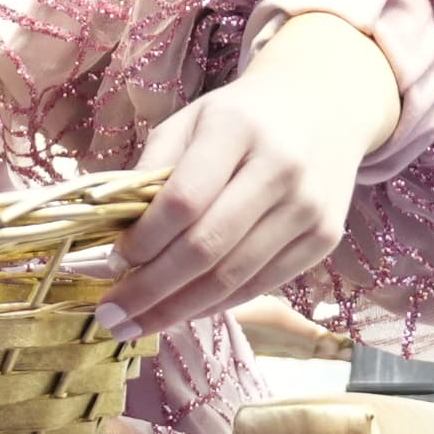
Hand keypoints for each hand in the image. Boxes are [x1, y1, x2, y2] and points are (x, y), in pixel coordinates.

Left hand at [111, 11, 405, 336]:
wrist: (323, 107)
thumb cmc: (239, 119)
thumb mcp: (189, 122)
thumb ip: (150, 171)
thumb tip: (111, 238)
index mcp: (237, 128)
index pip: (183, 201)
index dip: (143, 240)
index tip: (108, 265)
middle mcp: (280, 169)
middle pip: (206, 247)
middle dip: (150, 290)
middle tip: (109, 316)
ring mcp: (309, 207)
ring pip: (234, 277)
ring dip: (178, 310)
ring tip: (136, 327)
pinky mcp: (325, 238)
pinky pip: (261, 284)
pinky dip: (217, 305)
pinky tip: (182, 313)